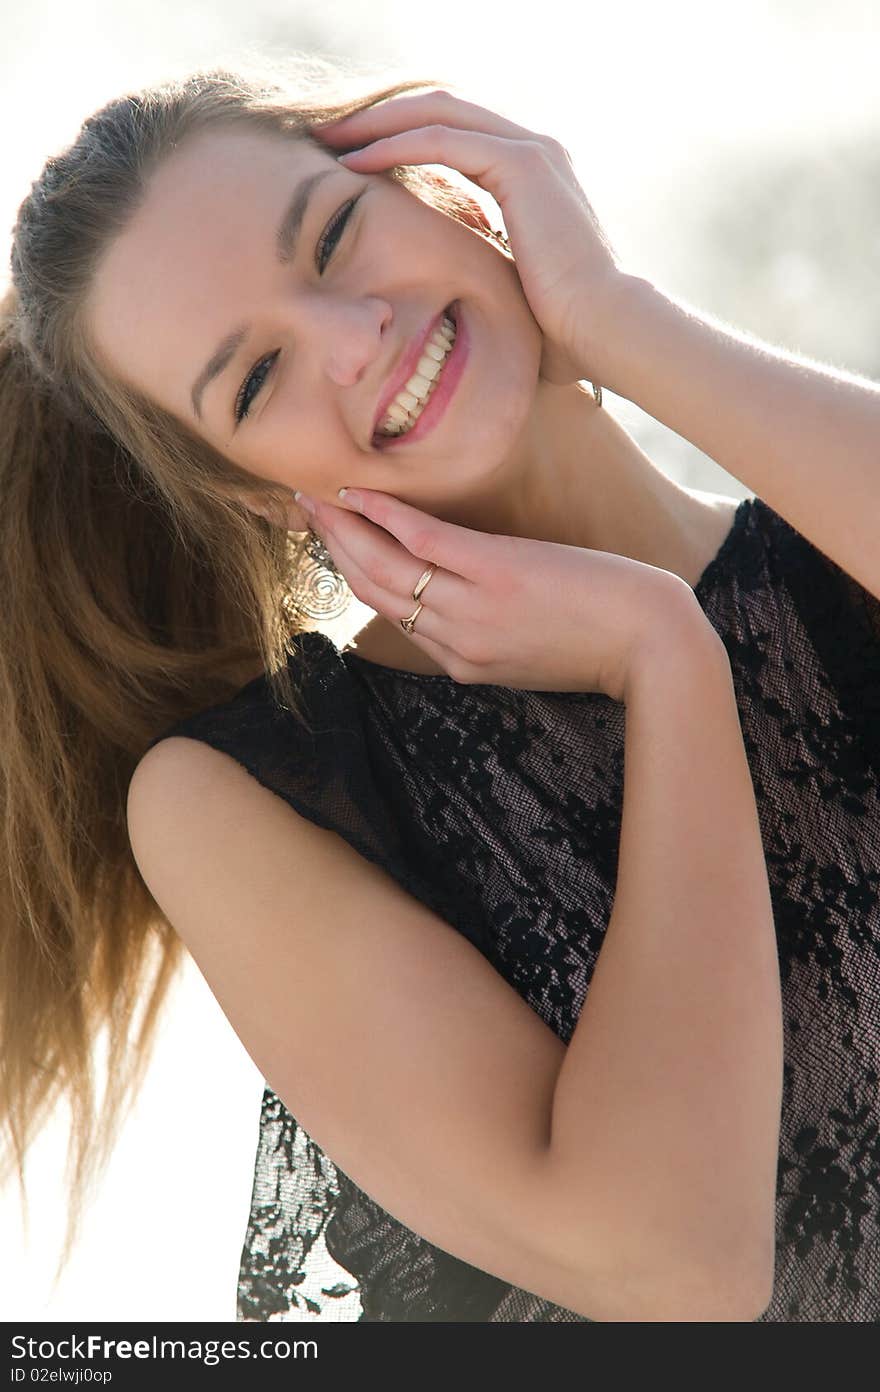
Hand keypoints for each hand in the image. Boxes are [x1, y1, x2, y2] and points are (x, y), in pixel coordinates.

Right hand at [299, 487, 702, 701]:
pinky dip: (384, 514)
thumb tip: (465, 597)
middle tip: (303, 511)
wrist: (652, 646)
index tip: (333, 543)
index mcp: (463, 661)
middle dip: (333, 548)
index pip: (391, 616)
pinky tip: (357, 492)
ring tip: (315, 497)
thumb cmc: (605, 644)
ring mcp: (472, 608)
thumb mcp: (533, 653)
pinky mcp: (496, 573)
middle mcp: (455, 639)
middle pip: (374, 590)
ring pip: (384, 567)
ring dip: (343, 527)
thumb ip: (489, 633)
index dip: (353, 576)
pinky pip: (423, 540)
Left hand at [310, 88, 631, 386]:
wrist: (606, 331)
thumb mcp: (510, 291)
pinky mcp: (522, 166)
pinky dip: (395, 147)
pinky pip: (441, 142)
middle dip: (379, 119)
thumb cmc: (564, 334)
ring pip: (436, 115)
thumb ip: (482, 275)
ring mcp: (531, 151)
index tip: (352, 161)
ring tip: (329, 142)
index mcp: (532, 176)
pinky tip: (355, 164)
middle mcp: (534, 151)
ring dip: (377, 125)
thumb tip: (449, 305)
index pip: (454, 135)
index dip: (400, 139)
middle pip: (440, 111)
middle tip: (328, 137)